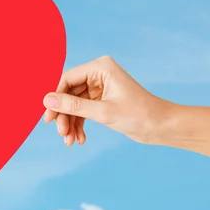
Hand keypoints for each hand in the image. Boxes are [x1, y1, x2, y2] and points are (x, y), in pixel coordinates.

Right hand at [42, 56, 168, 145]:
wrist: (162, 127)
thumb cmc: (139, 115)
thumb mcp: (102, 112)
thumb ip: (73, 106)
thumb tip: (47, 101)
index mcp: (100, 68)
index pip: (67, 79)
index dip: (55, 99)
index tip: (48, 118)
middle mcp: (98, 74)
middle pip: (68, 93)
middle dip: (64, 115)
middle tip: (61, 133)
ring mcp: (99, 87)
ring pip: (74, 104)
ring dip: (70, 123)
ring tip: (70, 141)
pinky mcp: (101, 99)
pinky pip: (83, 111)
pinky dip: (79, 125)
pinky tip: (80, 139)